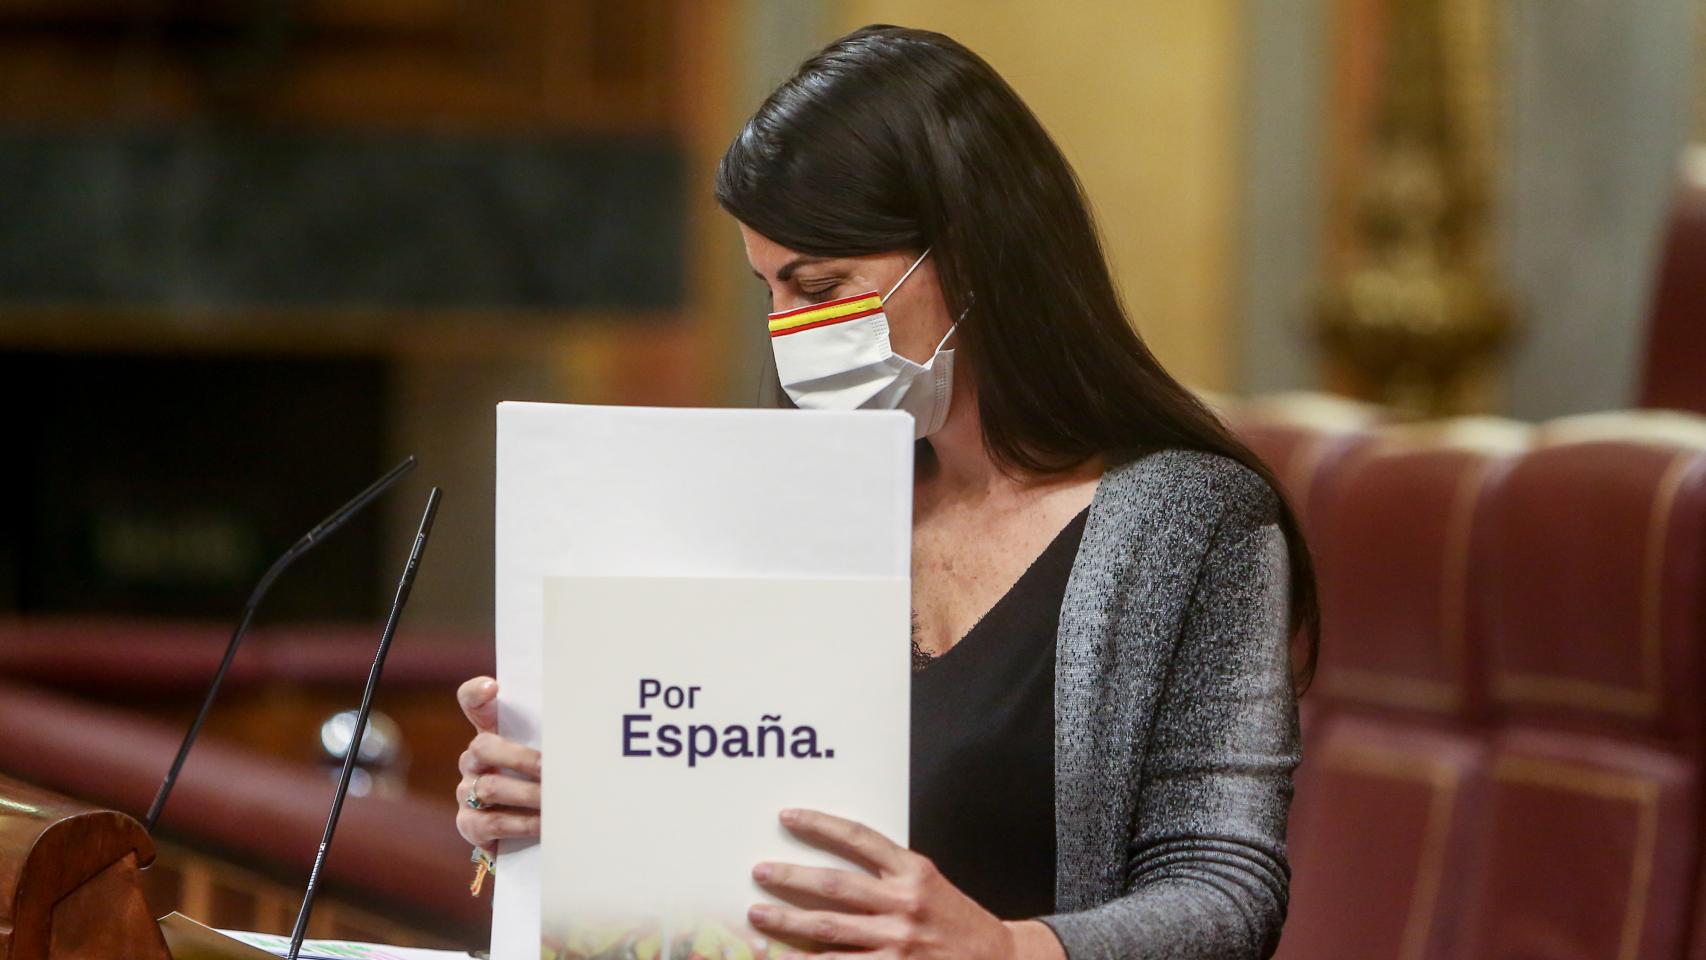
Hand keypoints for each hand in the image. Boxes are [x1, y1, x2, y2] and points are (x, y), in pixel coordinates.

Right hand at [453, 675, 541, 849]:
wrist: (527, 833)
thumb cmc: (544, 783)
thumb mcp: (547, 755)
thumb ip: (554, 738)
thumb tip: (589, 731)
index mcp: (490, 734)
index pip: (472, 703)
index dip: (477, 694)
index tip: (493, 687)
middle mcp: (473, 760)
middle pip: (483, 746)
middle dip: (521, 758)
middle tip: (551, 769)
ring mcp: (467, 792)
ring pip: (490, 787)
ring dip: (528, 795)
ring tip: (555, 801)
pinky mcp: (470, 825)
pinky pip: (492, 823)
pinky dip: (522, 824)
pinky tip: (544, 825)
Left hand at [746, 808, 1030, 959]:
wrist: (998, 959)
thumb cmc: (956, 921)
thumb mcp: (928, 883)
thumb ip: (889, 873)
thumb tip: (834, 866)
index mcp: (913, 871)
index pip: (858, 839)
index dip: (820, 825)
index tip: (788, 817)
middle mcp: (904, 903)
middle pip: (833, 886)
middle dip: (790, 879)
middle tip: (760, 873)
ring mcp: (898, 941)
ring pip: (828, 930)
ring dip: (787, 924)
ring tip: (759, 917)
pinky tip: (788, 957)